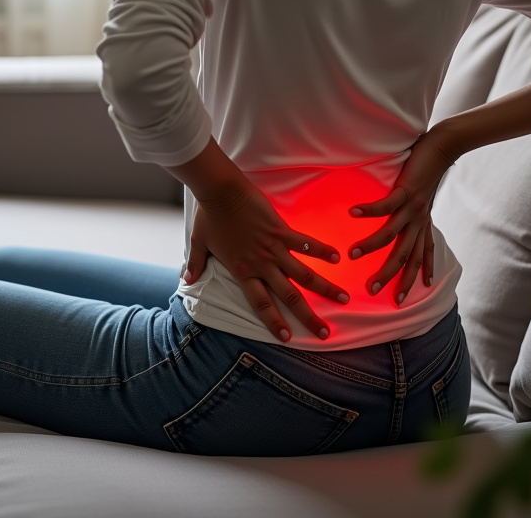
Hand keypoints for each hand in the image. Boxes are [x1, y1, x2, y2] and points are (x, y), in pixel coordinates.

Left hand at [183, 176, 349, 341]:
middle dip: (308, 316)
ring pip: (304, 274)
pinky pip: (305, 243)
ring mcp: (273, 248)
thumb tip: (187, 279)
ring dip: (324, 288)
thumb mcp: (199, 243)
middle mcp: (261, 264)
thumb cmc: (210, 216)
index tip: (288, 338)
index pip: (261, 303)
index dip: (274, 321)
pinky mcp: (281, 230)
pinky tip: (337, 258)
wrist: (221, 191)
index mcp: (243, 271)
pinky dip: (321, 250)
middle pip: (289, 297)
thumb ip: (197, 264)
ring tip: (343, 299)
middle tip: (325, 332)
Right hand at [347, 131, 456, 305]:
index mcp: (422, 224)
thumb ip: (414, 214)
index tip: (401, 299)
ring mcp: (413, 208)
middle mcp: (418, 221)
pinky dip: (369, 210)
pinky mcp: (406, 192)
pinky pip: (385, 205)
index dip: (411, 278)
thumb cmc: (428, 172)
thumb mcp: (423, 200)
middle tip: (372, 289)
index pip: (418, 257)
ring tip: (352, 254)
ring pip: (391, 234)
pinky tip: (353, 213)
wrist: (442, 150)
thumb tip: (406, 222)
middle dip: (389, 274)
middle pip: (404, 255)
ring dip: (371, 245)